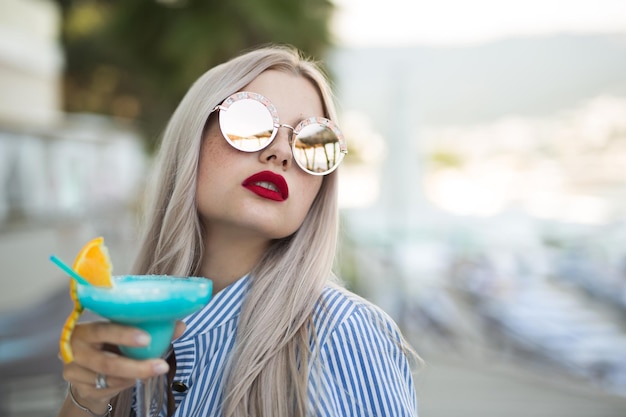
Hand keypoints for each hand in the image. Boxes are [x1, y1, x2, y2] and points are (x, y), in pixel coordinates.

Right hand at [61, 320, 185, 412]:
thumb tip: (180, 326)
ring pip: (110, 379)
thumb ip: (150, 327)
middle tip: (161, 365)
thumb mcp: (124, 333)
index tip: (147, 339)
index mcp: (85, 330)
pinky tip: (134, 378)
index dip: (124, 335)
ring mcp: (74, 372)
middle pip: (107, 362)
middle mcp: (73, 350)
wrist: (87, 369)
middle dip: (137, 366)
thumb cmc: (110, 344)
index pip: (102, 330)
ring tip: (153, 369)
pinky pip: (109, 389)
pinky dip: (126, 384)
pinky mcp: (80, 389)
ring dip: (135, 376)